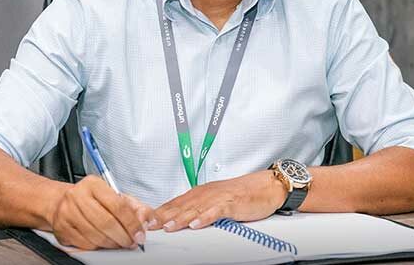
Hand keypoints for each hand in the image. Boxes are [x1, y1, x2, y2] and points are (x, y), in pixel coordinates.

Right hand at [49, 175, 153, 249]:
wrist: (60, 201)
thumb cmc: (91, 198)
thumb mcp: (114, 195)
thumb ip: (135, 206)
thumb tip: (149, 220)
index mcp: (93, 184)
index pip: (118, 206)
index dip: (132, 223)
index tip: (140, 234)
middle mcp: (77, 196)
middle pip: (106, 223)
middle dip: (123, 237)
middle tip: (132, 242)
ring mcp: (67, 212)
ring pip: (96, 235)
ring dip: (113, 244)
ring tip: (120, 243)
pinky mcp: (61, 228)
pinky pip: (85, 244)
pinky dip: (99, 247)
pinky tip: (105, 242)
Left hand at [150, 170, 287, 231]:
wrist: (267, 186)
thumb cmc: (243, 195)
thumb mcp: (217, 202)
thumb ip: (201, 209)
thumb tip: (184, 221)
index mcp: (202, 193)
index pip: (177, 203)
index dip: (161, 211)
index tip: (146, 220)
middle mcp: (207, 193)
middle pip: (182, 205)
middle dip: (164, 215)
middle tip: (149, 225)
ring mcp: (219, 198)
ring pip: (195, 208)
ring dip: (180, 217)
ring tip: (167, 227)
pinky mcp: (232, 203)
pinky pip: (216, 211)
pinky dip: (205, 217)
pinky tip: (195, 224)